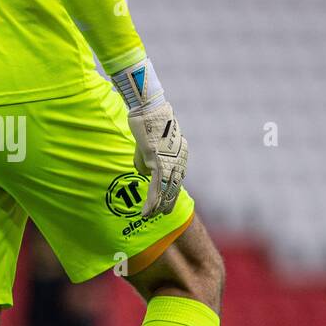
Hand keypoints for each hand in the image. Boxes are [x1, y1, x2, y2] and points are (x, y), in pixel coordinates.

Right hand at [128, 101, 187, 218]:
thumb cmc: (148, 120)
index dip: (170, 191)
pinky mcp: (158, 163)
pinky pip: (156, 188)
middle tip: (163, 214)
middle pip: (174, 187)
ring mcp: (169, 163)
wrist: (149, 108)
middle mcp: (178, 160)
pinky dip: (151, 202)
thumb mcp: (149, 142)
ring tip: (153, 216)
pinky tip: (147, 212)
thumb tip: (145, 172)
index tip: (167, 201)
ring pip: (166, 191)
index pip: (176, 177)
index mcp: (180, 154)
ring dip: (159, 206)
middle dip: (168, 202)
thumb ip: (147, 159)